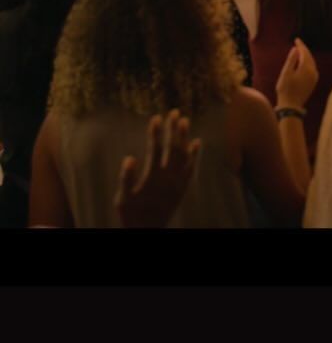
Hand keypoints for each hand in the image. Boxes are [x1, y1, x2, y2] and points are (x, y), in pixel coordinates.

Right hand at [114, 112, 200, 228]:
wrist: (148, 230)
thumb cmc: (131, 214)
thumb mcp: (122, 198)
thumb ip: (126, 179)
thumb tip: (129, 158)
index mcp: (152, 178)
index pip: (155, 150)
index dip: (155, 133)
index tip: (156, 117)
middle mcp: (168, 179)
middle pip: (172, 149)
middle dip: (173, 129)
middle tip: (175, 112)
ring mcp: (178, 183)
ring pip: (184, 156)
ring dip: (184, 137)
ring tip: (185, 120)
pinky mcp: (183, 188)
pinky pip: (192, 169)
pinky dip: (195, 155)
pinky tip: (197, 142)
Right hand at [275, 38, 318, 110]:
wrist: (291, 105)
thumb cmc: (285, 89)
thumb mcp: (286, 73)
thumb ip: (291, 60)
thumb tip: (295, 49)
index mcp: (306, 68)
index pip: (305, 53)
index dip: (301, 45)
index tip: (296, 40)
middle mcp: (313, 72)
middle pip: (309, 57)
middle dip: (304, 50)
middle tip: (298, 43)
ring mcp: (314, 78)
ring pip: (312, 63)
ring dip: (306, 56)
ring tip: (300, 51)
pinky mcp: (313, 83)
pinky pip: (312, 68)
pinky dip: (308, 63)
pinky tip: (304, 63)